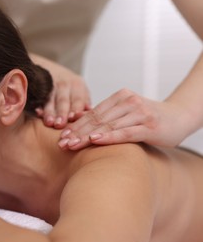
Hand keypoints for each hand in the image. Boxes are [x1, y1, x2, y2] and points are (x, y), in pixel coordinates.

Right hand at [36, 71, 90, 128]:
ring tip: (49, 123)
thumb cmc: (69, 87)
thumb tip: (89, 112)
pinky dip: (38, 105)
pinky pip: (39, 97)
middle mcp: (64, 84)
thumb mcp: (80, 90)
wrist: (51, 71)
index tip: (73, 118)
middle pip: (63, 99)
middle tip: (60, 124)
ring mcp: (51, 85)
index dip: (75, 107)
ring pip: (50, 99)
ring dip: (49, 112)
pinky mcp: (40, 86)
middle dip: (62, 112)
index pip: (78, 98)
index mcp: (77, 85)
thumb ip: (84, 102)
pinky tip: (37, 112)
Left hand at [58, 88, 188, 149]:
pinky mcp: (149, 126)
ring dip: (87, 136)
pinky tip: (95, 141)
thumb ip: (109, 116)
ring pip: (107, 125)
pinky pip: (125, 132)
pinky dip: (109, 136)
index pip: (93, 113)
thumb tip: (81, 125)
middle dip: (77, 132)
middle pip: (97, 119)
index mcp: (120, 96)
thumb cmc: (148, 118)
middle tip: (61, 143)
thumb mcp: (127, 113)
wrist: (180, 117)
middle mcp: (129, 101)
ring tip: (72, 145)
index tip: (61, 136)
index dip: (76, 125)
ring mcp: (139, 113)